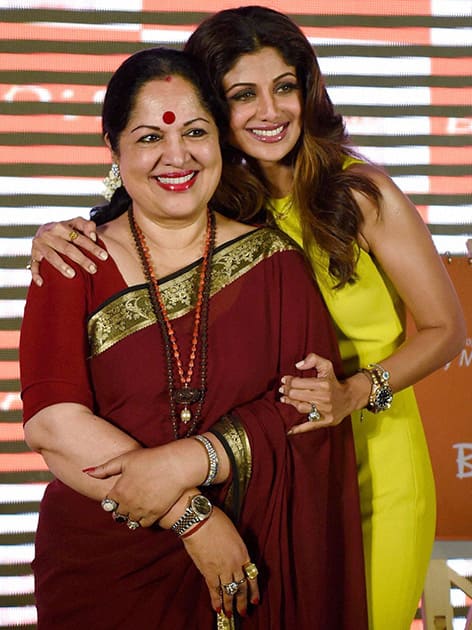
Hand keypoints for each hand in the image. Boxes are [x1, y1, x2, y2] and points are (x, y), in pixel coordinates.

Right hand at [30, 217, 106, 285]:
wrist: (45, 230)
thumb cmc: (65, 230)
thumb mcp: (75, 224)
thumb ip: (86, 225)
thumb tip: (93, 236)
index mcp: (60, 227)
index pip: (78, 238)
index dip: (92, 247)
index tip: (104, 256)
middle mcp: (48, 235)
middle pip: (67, 248)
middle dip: (81, 259)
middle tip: (93, 269)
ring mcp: (39, 245)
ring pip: (51, 256)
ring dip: (61, 266)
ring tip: (73, 275)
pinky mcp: (33, 255)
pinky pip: (34, 266)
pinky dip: (36, 275)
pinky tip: (42, 283)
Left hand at [84, 441, 206, 526]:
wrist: (176, 466)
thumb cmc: (151, 459)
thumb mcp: (126, 459)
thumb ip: (105, 468)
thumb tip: (86, 472)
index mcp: (119, 491)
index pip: (107, 504)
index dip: (111, 498)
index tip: (117, 492)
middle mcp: (128, 504)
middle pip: (117, 514)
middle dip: (119, 508)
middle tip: (127, 498)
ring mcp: (141, 511)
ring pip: (129, 521)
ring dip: (130, 515)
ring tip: (136, 504)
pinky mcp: (154, 515)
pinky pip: (143, 524)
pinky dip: (142, 519)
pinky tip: (146, 509)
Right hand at [182, 507, 259, 617]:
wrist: (200, 521)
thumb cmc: (216, 520)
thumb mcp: (233, 532)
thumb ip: (235, 547)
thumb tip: (233, 555)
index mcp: (243, 552)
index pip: (252, 576)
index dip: (254, 590)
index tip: (255, 600)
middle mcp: (235, 563)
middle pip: (242, 587)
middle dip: (243, 602)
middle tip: (244, 612)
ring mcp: (223, 569)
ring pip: (229, 591)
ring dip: (230, 605)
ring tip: (231, 614)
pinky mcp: (209, 572)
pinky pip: (214, 590)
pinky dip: (216, 600)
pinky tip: (218, 608)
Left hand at [280, 353, 350, 433]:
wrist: (349, 397)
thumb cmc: (334, 381)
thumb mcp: (327, 366)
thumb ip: (313, 359)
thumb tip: (298, 365)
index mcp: (323, 384)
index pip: (298, 382)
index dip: (288, 381)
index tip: (284, 380)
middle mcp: (324, 398)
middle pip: (296, 395)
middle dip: (286, 391)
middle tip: (282, 389)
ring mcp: (324, 411)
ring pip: (300, 407)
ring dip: (290, 403)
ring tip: (284, 399)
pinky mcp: (325, 421)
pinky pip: (309, 426)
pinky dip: (298, 429)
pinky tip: (288, 430)